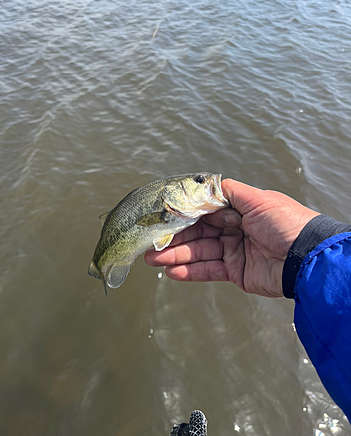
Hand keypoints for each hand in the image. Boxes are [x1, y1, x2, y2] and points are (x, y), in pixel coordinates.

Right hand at [145, 179, 318, 296]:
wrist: (307, 258)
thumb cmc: (286, 223)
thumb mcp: (258, 199)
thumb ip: (228, 192)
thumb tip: (204, 185)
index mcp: (239, 210)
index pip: (204, 211)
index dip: (183, 214)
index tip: (161, 216)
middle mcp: (234, 229)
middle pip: (198, 233)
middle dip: (174, 237)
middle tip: (150, 242)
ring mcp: (234, 251)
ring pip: (199, 252)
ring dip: (175, 255)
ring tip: (152, 259)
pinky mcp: (236, 272)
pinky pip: (208, 271)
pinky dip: (190, 271)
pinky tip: (172, 271)